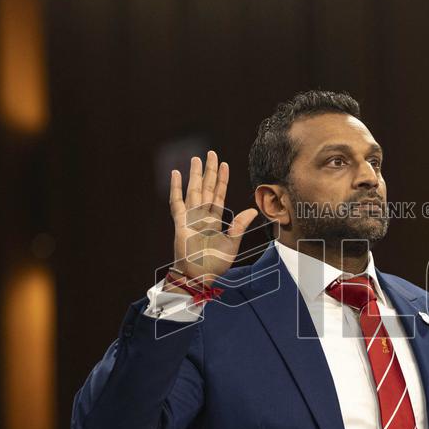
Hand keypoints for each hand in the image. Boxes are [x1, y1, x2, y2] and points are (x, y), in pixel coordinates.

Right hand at [169, 150, 257, 286]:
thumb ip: (239, 226)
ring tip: (196, 158)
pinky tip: (176, 173)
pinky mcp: (180, 222)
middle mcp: (202, 215)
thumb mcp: (232, 245)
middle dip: (209, 170)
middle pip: (206, 187)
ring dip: (195, 174)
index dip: (222, 179)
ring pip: (193, 190)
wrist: (198, 276)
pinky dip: (175, 187)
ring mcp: (190, 217)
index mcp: (215, 219)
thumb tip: (253, 211)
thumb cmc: (214, 264)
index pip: (219, 194)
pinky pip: (177, 201)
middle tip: (211, 153)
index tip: (224, 164)